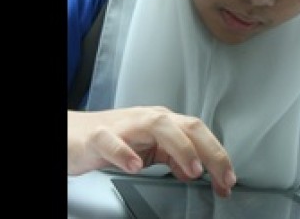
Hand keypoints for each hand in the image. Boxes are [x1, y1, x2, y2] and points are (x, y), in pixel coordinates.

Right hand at [68, 106, 236, 196]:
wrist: (72, 135)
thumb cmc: (112, 139)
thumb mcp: (149, 149)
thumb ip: (173, 157)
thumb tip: (195, 170)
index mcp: (163, 123)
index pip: (199, 133)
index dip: (218, 155)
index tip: (228, 180)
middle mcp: (148, 119)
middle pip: (187, 126)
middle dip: (209, 151)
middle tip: (221, 177)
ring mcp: (124, 126)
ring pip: (158, 126)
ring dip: (179, 147)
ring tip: (191, 169)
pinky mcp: (99, 136)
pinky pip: (113, 141)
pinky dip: (125, 152)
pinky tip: (135, 166)